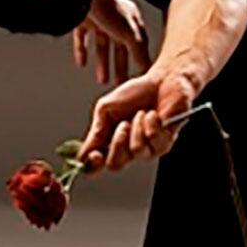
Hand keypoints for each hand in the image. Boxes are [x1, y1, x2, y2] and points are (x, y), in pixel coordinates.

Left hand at [72, 0, 151, 85]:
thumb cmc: (109, 8)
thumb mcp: (130, 35)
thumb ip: (139, 53)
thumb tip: (147, 69)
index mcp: (133, 21)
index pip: (139, 46)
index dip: (139, 62)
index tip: (137, 80)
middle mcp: (118, 19)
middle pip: (120, 48)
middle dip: (119, 66)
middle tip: (119, 84)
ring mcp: (100, 19)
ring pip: (102, 45)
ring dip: (102, 63)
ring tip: (102, 80)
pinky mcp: (83, 19)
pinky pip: (82, 39)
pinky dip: (82, 51)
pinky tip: (81, 63)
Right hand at [79, 69, 197, 174]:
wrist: (161, 80)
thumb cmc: (136, 93)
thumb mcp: (107, 108)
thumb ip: (96, 131)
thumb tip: (81, 154)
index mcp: (110, 142)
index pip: (96, 166)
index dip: (93, 165)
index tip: (95, 154)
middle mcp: (128, 150)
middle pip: (115, 165)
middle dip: (117, 143)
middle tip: (123, 124)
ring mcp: (148, 150)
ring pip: (137, 151)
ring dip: (137, 127)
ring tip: (141, 112)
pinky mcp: (165, 143)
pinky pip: (153, 140)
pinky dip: (151, 122)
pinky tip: (154, 114)